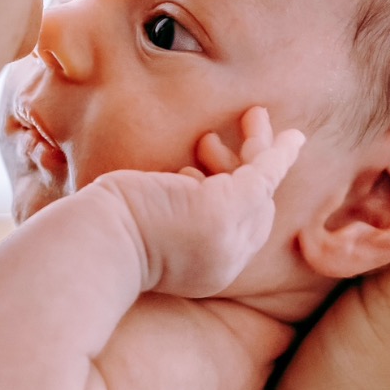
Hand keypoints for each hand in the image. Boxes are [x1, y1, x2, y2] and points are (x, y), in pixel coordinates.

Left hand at [96, 109, 304, 301]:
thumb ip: (168, 210)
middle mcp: (225, 260)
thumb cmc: (99, 236)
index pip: (234, 235)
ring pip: (259, 188)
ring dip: (258, 150)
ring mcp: (230, 237)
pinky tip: (295, 137)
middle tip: (219, 141)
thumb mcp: (143, 227)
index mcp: (205, 272)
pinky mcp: (228, 209)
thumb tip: (177, 179)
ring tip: (245, 117)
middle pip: (255, 212)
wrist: (95, 248)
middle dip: (250, 174)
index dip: (228, 203)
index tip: (204, 177)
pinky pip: (266, 175)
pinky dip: (280, 153)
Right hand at [163, 43, 389, 389]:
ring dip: (237, 137)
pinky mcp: (237, 320)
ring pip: (276, 188)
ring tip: (179, 62)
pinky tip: (153, 164)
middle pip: (341, 147)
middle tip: (241, 5)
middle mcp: (368, 258)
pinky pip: (223, 235)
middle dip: (301, 83)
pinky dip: (200, 195)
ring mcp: (300, 292)